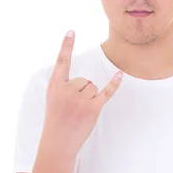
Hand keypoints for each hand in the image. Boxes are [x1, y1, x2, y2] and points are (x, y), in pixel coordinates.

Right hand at [43, 30, 123, 157]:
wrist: (58, 141)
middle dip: (82, 92)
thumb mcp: (54, 99)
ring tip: (79, 112)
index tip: (71, 31)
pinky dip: (114, 84)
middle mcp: (67, 90)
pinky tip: (119, 74)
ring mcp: (80, 99)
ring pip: (93, 87)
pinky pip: (106, 92)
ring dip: (90, 98)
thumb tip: (87, 82)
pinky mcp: (93, 108)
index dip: (67, 46)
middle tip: (72, 108)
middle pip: (84, 80)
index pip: (62, 62)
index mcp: (55, 85)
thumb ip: (64, 86)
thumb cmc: (56, 120)